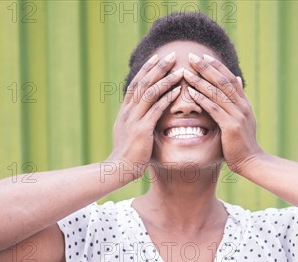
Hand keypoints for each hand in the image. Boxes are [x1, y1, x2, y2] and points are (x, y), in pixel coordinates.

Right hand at [107, 52, 183, 180]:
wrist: (118, 169)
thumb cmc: (127, 154)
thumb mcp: (129, 133)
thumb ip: (136, 121)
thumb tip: (144, 116)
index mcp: (125, 111)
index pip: (136, 84)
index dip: (146, 70)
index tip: (157, 58)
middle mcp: (128, 111)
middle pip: (143, 83)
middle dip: (158, 68)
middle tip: (172, 55)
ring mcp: (134, 120)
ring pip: (150, 93)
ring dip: (165, 80)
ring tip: (179, 70)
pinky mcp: (142, 130)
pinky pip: (155, 110)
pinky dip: (167, 99)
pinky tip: (177, 91)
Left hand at [184, 53, 262, 173]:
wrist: (252, 161)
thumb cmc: (242, 143)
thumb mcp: (244, 118)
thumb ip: (238, 100)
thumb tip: (237, 79)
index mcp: (244, 103)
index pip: (230, 79)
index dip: (217, 67)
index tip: (204, 57)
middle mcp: (242, 106)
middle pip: (223, 81)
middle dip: (206, 68)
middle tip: (192, 56)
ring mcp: (237, 115)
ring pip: (217, 93)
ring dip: (200, 81)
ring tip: (186, 72)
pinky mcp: (231, 126)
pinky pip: (214, 109)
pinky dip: (202, 99)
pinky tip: (191, 92)